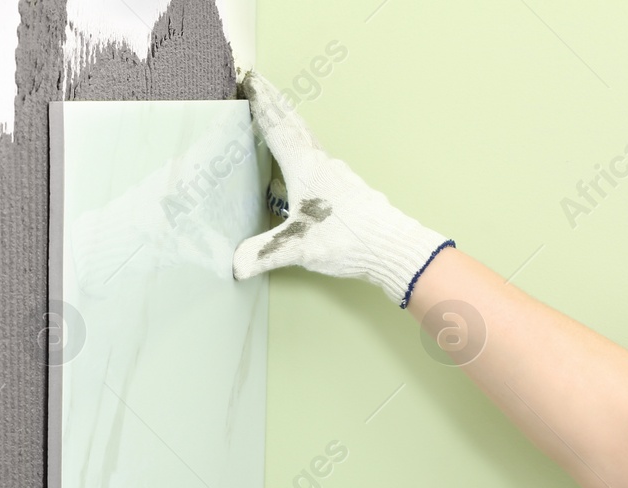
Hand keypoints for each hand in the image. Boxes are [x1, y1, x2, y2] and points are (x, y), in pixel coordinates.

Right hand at [231, 70, 452, 308]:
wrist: (391, 245)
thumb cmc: (347, 239)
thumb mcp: (296, 247)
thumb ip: (263, 253)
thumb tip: (236, 266)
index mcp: (306, 169)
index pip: (277, 128)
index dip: (261, 104)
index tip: (250, 81)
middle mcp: (321, 163)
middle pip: (293, 123)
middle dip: (274, 101)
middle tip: (260, 81)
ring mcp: (335, 173)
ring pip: (305, 137)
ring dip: (288, 121)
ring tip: (275, 112)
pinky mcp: (343, 185)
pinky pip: (314, 154)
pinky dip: (300, 143)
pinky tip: (297, 157)